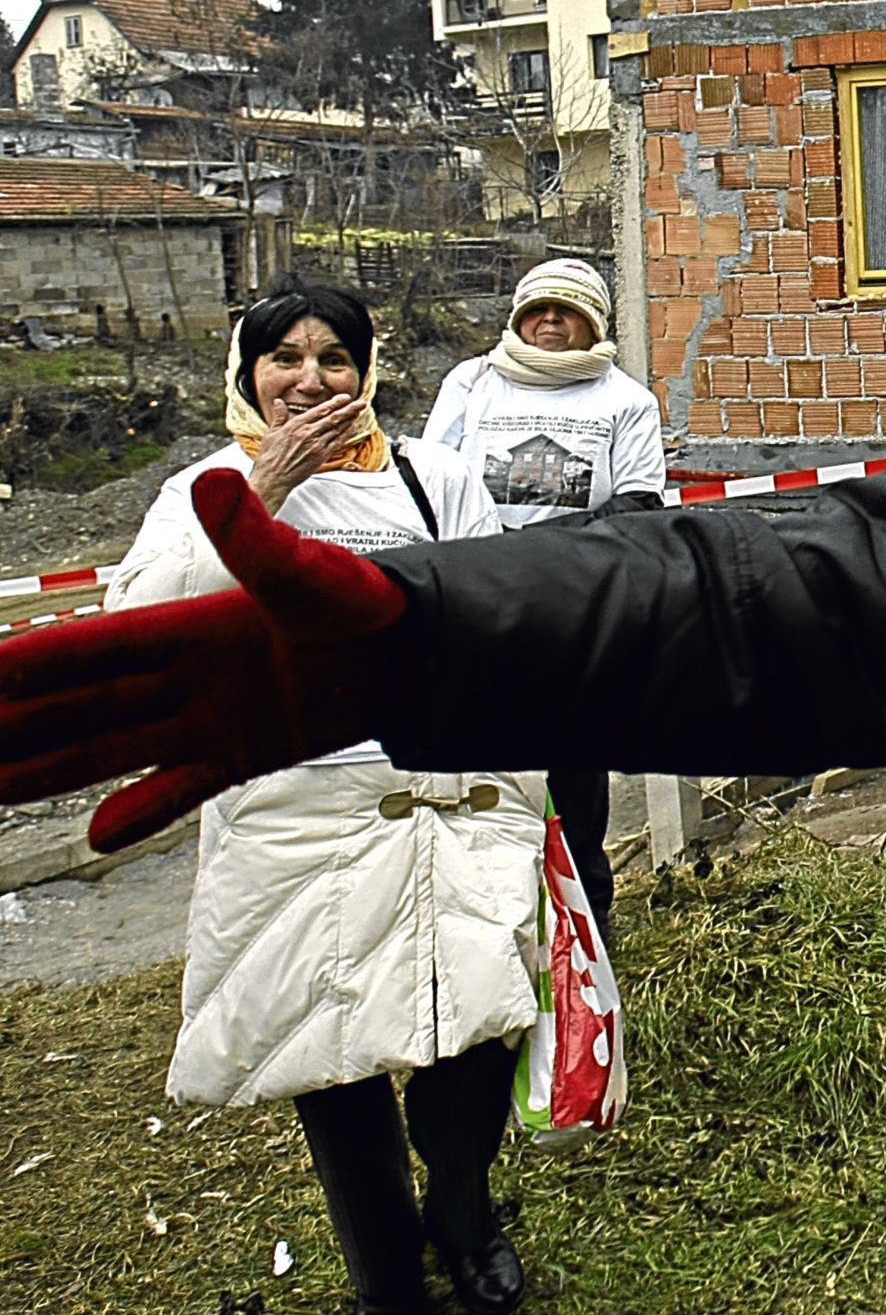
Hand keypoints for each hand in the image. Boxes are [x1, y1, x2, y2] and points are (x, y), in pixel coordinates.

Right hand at [0, 470, 405, 850]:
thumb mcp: (304, 573)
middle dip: (23, 719)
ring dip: (53, 767)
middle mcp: (190, 673)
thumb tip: (209, 477)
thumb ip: (253, 538)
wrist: (417, 651)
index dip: (44, 659)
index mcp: (196, 626)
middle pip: (88, 703)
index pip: (103, 647)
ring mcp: (212, 717)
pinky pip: (182, 789)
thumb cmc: (363, 601)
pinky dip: (143, 811)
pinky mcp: (244, 752)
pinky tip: (95, 836)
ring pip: (115, 749)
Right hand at [249, 392, 365, 514]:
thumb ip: (279, 416)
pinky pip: (337, 442)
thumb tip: (278, 401)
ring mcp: (316, 445)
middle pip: (333, 418)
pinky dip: (346, 434)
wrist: (273, 478)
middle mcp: (308, 433)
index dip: (335, 403)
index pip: (320, 410)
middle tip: (362, 403)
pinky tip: (353, 428)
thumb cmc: (269, 456)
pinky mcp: (321, 456)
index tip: (346, 397)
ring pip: (337, 429)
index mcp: (295, 425)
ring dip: (350, 420)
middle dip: (349, 409)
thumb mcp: (271, 433)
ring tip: (360, 412)